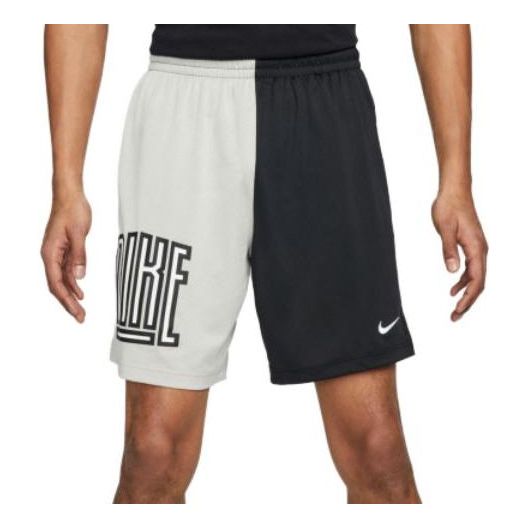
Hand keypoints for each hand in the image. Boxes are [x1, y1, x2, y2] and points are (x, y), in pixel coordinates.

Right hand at [41, 192, 91, 321]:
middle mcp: (50, 256)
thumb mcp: (79, 233)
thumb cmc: (73, 210)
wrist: (70, 195)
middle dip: (68, 303)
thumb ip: (79, 255)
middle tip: (81, 318)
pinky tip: (80, 292)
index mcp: (50, 253)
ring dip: (72, 295)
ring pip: (62, 280)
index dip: (66, 300)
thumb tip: (80, 278)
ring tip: (81, 311)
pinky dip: (74, 283)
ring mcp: (57, 253)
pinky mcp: (65, 250)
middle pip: (57, 286)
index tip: (77, 311)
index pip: (56, 282)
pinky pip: (67, 271)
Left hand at [432, 189, 487, 320]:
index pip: (476, 280)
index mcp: (476, 248)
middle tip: (454, 317)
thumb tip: (452, 271)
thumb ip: (448, 250)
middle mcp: (480, 250)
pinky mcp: (471, 245)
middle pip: (479, 283)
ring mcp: (477, 248)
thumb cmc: (449, 207)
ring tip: (454, 308)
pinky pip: (471, 269)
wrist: (454, 191)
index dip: (468, 298)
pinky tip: (453, 289)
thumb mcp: (445, 229)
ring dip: (465, 294)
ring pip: (476, 277)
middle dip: (468, 302)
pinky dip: (463, 281)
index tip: (457, 311)